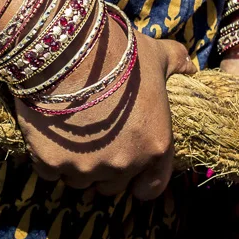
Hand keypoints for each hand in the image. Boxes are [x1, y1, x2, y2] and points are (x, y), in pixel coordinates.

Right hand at [16, 27, 194, 200]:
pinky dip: (46, 158)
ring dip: (74, 165)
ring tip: (68, 136)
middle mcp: (123, 164)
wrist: (68, 51)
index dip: (140, 181)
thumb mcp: (156, 55)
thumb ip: (176, 63)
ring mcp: (85, 167)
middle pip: (111, 185)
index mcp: (155, 146)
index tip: (128, 170)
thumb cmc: (119, 53)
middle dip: (104, 169)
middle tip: (93, 142)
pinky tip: (46, 134)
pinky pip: (48, 172)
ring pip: (78, 181)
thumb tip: (191, 68)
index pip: (152, 186)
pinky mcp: (51, 164)